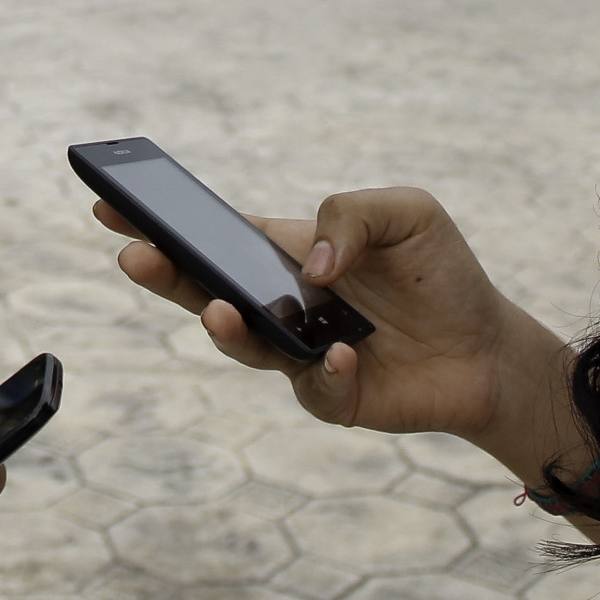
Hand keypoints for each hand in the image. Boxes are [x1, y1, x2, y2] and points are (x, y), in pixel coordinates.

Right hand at [97, 188, 564, 446]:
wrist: (488, 347)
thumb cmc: (439, 274)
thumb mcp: (408, 213)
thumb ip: (353, 214)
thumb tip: (312, 267)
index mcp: (285, 252)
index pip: (212, 235)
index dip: (160, 222)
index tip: (112, 204)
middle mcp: (279, 303)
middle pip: (203, 289)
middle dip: (163, 273)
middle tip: (133, 255)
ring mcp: (298, 352)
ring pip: (242, 344)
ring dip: (226, 328)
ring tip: (219, 309)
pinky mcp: (330, 395)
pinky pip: (313, 385)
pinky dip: (324, 369)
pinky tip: (344, 352)